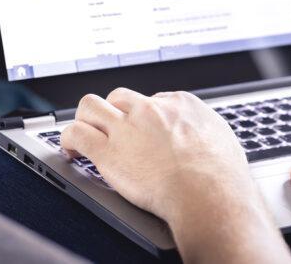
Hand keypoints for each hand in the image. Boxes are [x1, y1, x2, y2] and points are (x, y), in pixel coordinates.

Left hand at [61, 88, 290, 263]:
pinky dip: (69, 139)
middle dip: (114, 111)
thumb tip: (205, 137)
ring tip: (86, 132)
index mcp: (179, 104)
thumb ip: (205, 131)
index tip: (141, 130)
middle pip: (119, 97)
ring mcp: (127, 128)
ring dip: (86, 118)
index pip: (152, 99)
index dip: (143, 117)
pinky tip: (71, 148)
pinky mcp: (107, 151)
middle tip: (112, 129)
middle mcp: (150, 110)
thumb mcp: (221, 138)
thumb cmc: (222, 175)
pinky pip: (76, 133)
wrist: (208, 193)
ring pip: (90, 105)